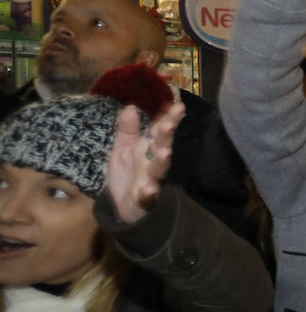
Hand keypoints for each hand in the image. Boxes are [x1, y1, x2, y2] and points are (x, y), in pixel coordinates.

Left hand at [106, 103, 183, 223]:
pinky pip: (148, 195)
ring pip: (159, 169)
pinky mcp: (144, 198)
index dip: (168, 118)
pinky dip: (148, 192)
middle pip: (162, 145)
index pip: (159, 130)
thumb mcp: (123, 147)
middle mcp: (153, 161)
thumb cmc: (127, 173)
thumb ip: (128, 129)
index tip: (178, 106)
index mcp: (148, 148)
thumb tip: (130, 107)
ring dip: (162, 161)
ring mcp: (151, 179)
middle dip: (166, 135)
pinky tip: (147, 189)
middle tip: (170, 123)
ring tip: (165, 153)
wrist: (121, 204)